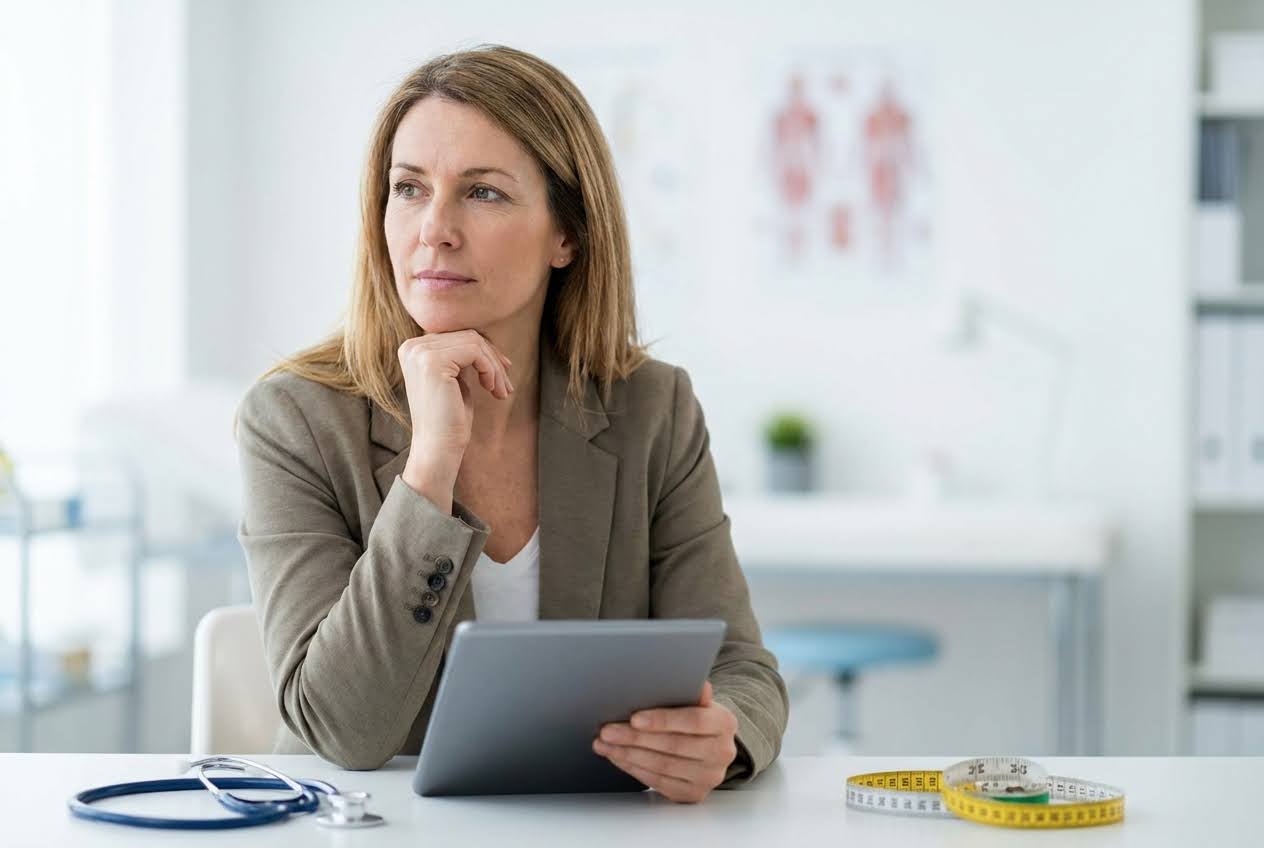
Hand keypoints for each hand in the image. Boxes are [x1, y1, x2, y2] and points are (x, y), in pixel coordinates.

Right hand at [398, 329, 512, 509]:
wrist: (438, 447)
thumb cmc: (449, 418)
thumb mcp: (455, 379)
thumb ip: (460, 356)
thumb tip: (484, 339)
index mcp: (413, 349)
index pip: (457, 335)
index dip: (484, 351)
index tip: (502, 370)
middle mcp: (412, 347)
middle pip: (467, 336)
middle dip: (493, 358)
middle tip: (505, 385)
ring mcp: (420, 353)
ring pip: (474, 342)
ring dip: (494, 367)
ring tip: (501, 390)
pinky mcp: (432, 362)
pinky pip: (475, 352)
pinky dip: (490, 369)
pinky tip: (492, 390)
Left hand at [592, 681, 738, 803]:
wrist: (710, 746)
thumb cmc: (696, 717)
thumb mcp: (697, 701)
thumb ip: (690, 692)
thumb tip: (692, 682)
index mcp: (725, 723)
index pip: (693, 721)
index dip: (662, 720)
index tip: (634, 718)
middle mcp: (722, 753)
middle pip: (673, 746)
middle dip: (635, 738)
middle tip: (608, 730)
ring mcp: (709, 777)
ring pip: (663, 767)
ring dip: (628, 754)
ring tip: (605, 744)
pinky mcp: (693, 794)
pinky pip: (658, 783)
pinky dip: (634, 769)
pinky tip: (618, 757)